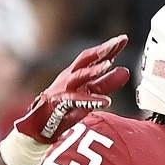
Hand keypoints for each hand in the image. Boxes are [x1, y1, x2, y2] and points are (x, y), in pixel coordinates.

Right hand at [14, 35, 130, 145]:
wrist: (39, 125)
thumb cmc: (64, 107)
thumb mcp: (88, 92)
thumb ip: (106, 82)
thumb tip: (125, 71)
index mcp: (75, 73)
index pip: (93, 57)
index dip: (108, 48)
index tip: (123, 39)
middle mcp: (69, 78)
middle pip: (85, 60)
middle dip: (101, 50)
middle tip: (117, 42)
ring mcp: (64, 90)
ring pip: (79, 77)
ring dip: (93, 70)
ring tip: (108, 64)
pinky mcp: (60, 105)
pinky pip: (77, 101)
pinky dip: (91, 101)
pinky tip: (105, 101)